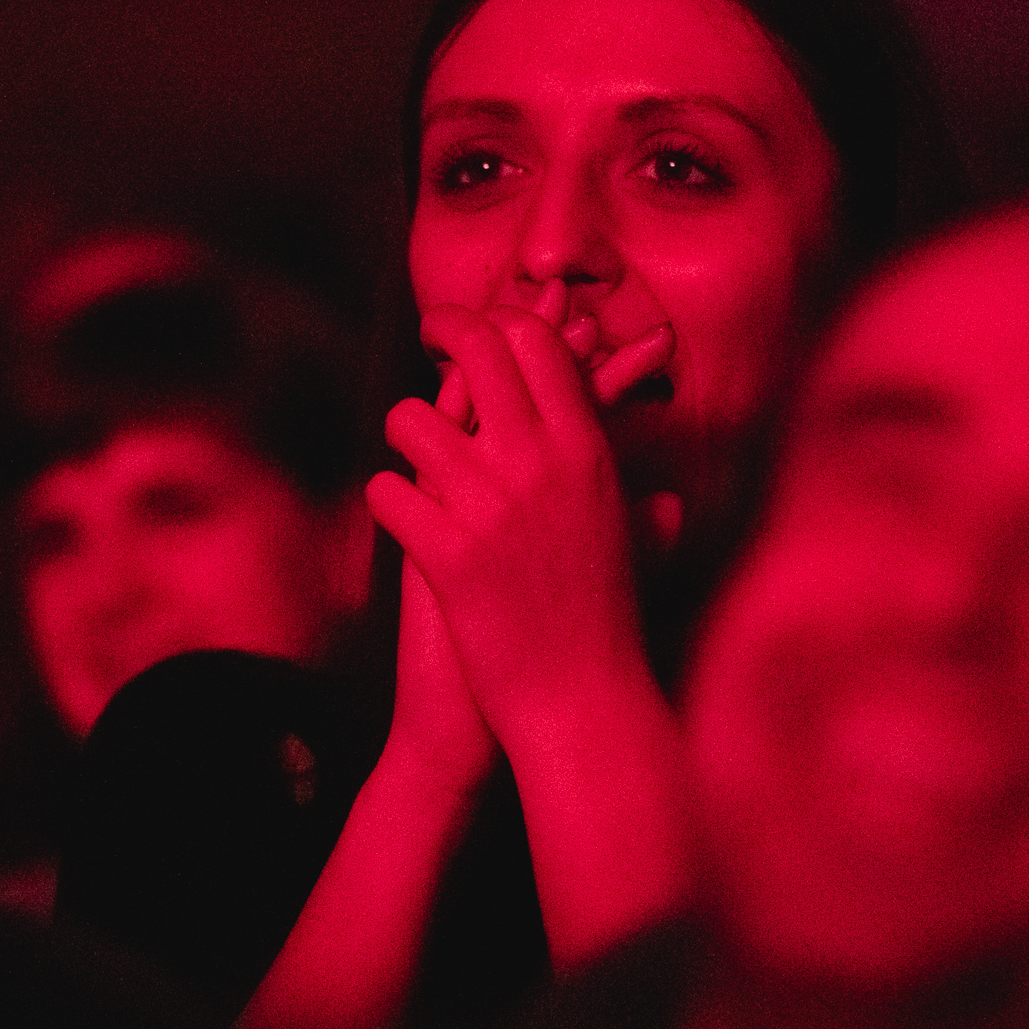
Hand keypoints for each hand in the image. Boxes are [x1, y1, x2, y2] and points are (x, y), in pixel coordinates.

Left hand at [366, 292, 670, 748]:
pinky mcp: (448, 557)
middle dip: (444, 331)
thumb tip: (642, 450)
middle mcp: (540, 467)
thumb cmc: (604, 624)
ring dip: (405, 433)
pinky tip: (399, 515)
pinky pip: (388, 492)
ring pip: (413, 421)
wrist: (582, 706)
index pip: (537, 345)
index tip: (477, 329)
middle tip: (428, 334)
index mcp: (585, 454)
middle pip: (478, 351)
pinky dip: (387, 502)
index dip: (499, 322)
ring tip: (413, 454)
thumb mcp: (624, 536)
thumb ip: (626, 483)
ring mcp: (491, 510)